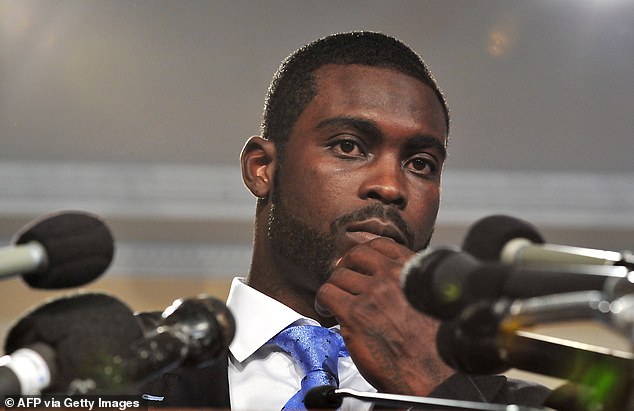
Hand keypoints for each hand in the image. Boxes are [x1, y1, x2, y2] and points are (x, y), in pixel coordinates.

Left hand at [315, 237, 453, 394]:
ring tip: (335, 299)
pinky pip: (327, 294)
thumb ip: (413, 286)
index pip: (382, 244)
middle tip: (343, 278)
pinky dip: (323, 301)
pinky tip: (328, 311)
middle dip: (347, 265)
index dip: (365, 253)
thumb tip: (394, 284)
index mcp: (414, 271)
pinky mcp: (355, 314)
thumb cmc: (437, 349)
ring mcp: (372, 293)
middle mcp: (392, 276)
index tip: (359, 262)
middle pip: (356, 254)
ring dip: (335, 286)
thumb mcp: (433, 303)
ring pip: (339, 274)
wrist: (434, 375)